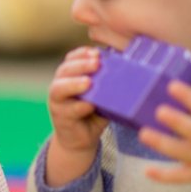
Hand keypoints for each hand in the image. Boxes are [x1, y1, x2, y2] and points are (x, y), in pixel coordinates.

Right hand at [44, 46, 107, 185]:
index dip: (82, 54)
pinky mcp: (61, 119)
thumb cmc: (94, 112)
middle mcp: (59, 86)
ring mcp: (57, 102)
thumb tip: (133, 66)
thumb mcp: (102, 94)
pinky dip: (79, 107)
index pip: (72, 59)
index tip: (96, 52)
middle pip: (64, 70)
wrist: (81, 139)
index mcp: (69, 76)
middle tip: (96, 63)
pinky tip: (89, 105)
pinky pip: (68, 110)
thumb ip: (108, 82)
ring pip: (59, 89)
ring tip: (88, 83)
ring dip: (74, 84)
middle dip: (80, 65)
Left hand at [140, 81, 190, 191]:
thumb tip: (183, 100)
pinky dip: (164, 176)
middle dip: (178, 122)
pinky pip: (181, 177)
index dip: (189, 96)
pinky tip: (147, 171)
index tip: (172, 85)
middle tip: (159, 111)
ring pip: (182, 152)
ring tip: (144, 134)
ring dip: (162, 144)